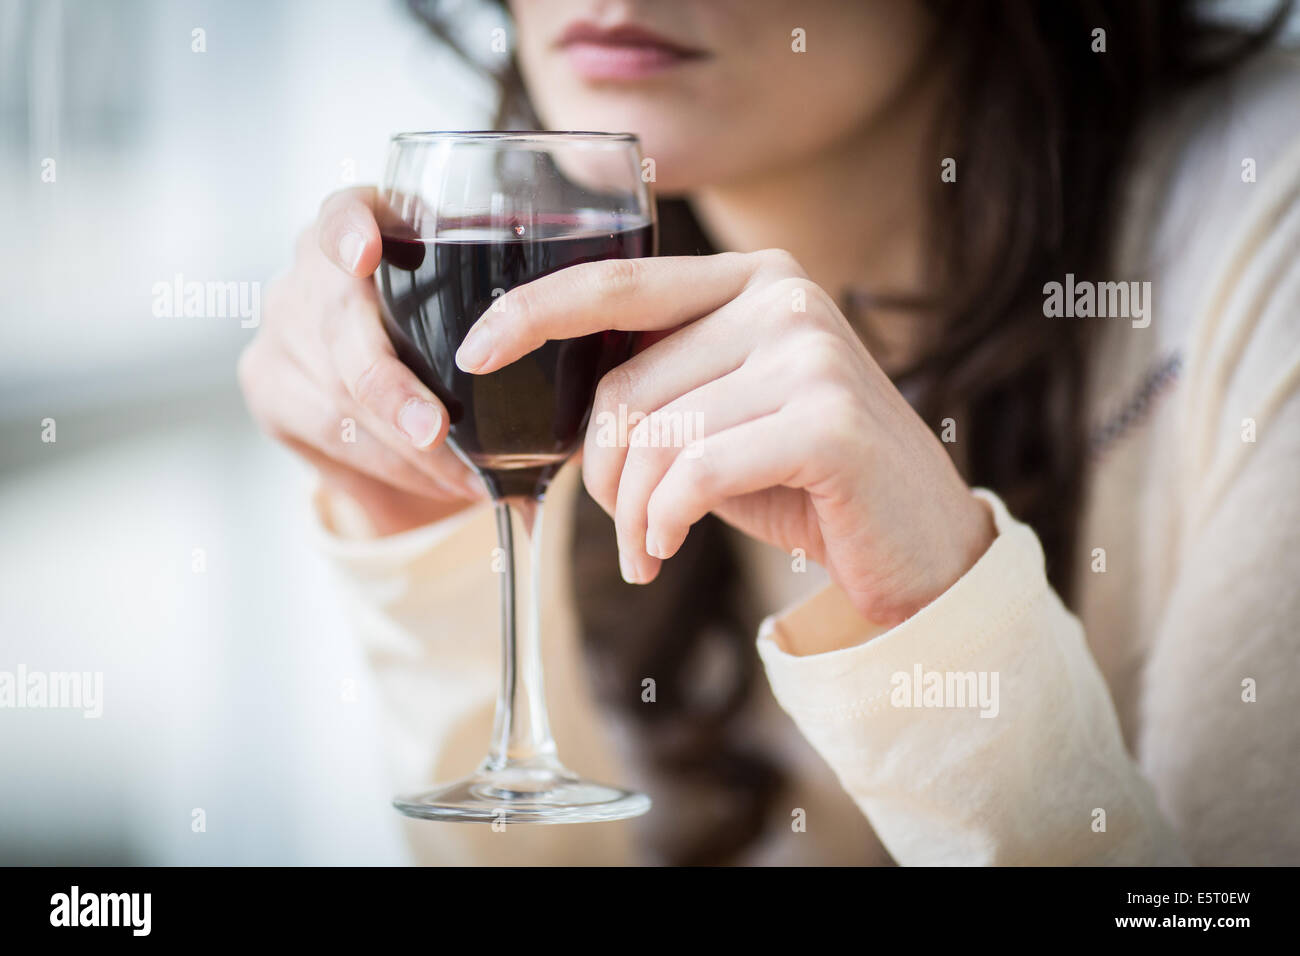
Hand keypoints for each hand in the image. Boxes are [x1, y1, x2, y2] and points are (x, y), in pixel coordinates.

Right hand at [238, 187, 484, 535]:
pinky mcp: (269, 383)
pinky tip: (437, 482)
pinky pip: (327, 433)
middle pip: (338, 324)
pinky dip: (389, 466)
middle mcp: (311, 271)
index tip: (365, 255)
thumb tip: (590, 360)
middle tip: (437, 432)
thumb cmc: (458, 336)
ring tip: (468, 479)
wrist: (400, 395)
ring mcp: (283, 325)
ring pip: (335, 392)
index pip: (342, 212)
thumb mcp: (482, 307)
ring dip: (405, 447)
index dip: (349, 230)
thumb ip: (513, 315)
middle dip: (391, 388)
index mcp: (364, 224)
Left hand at [455, 249, 994, 627]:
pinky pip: (695, 473)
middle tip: (620, 527)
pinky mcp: (828, 421)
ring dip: (631, 513)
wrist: (917, 549)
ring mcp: (812, 353)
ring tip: (649, 548)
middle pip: (625, 387)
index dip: (533, 315)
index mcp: (754, 279)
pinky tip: (668, 550)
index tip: (474, 354)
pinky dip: (664, 522)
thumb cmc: (806, 484)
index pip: (617, 284)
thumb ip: (661, 386)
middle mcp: (785, 298)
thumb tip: (552, 399)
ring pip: (654, 438)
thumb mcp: (725, 417)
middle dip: (597, 474)